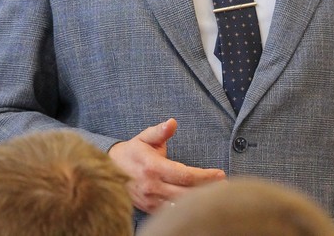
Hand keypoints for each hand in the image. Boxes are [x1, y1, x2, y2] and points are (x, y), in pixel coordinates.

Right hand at [108, 118, 225, 212]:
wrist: (108, 169)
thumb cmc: (132, 151)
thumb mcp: (144, 137)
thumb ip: (159, 131)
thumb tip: (172, 122)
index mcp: (153, 167)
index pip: (184, 175)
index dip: (205, 176)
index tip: (221, 174)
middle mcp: (152, 186)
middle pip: (186, 194)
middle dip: (207, 191)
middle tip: (225, 186)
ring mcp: (150, 200)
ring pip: (179, 206)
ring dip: (198, 201)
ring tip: (215, 195)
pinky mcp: (148, 209)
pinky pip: (170, 212)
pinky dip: (185, 208)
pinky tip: (198, 203)